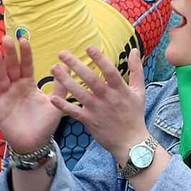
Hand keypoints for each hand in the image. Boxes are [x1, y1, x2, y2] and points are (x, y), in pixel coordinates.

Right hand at [0, 32, 63, 155]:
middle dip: (9, 54)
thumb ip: (60, 86)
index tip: (23, 39)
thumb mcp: (55, 104)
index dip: (25, 53)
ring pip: (1, 78)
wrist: (34, 144)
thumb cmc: (44, 124)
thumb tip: (66, 64)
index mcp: (28, 84)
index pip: (26, 65)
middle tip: (6, 38)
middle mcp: (15, 87)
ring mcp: (6, 96)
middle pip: (11, 67)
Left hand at [48, 46, 148, 162]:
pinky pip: (74, 112)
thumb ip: (136, 70)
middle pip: (91, 79)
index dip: (100, 59)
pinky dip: (63, 106)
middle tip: (62, 53)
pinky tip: (52, 97)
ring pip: (79, 93)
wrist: (131, 143)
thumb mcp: (139, 91)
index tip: (88, 47)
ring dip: (65, 80)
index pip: (110, 71)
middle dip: (76, 65)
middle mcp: (108, 98)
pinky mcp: (89, 121)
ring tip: (54, 69)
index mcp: (120, 89)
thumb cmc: (134, 114)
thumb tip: (134, 49)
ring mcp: (97, 110)